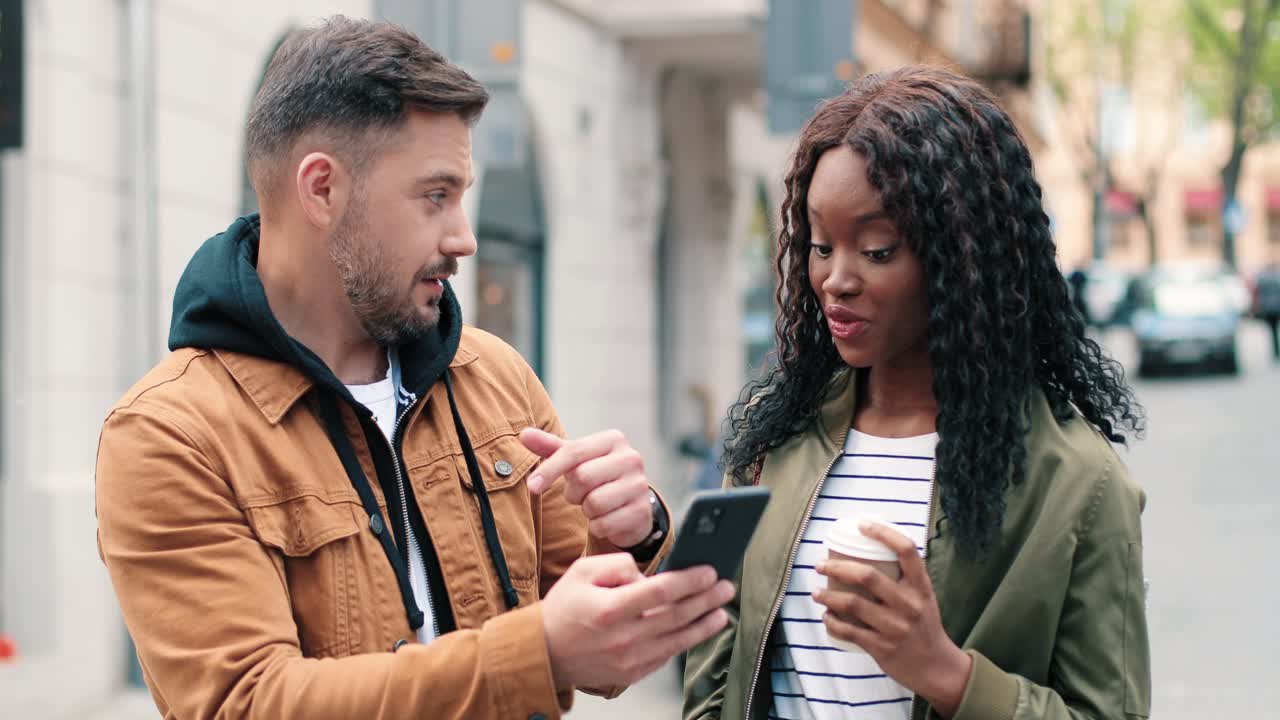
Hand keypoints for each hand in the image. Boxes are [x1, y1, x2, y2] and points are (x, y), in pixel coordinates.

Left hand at [521, 428, 654, 548]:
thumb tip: (524, 434)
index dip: (549, 470)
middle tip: (580, 494)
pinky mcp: (643, 512)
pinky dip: (597, 526)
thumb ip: (550, 447)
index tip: (532, 487)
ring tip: (594, 504)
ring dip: (586, 510)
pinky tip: (605, 518)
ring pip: (594, 503)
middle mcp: (631, 458)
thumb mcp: (574, 460)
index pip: (574, 452)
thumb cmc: (596, 476)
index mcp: (614, 439)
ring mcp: (640, 485)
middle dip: (573, 492)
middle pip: (583, 478)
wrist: (630, 504)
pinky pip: (604, 524)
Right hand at [540, 553, 733, 690]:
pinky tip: (698, 630)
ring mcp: (629, 659)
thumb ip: (618, 564)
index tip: (709, 571)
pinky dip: (685, 641)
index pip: (662, 591)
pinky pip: (666, 656)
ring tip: (722, 611)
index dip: (690, 580)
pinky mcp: (632, 674)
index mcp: (611, 608)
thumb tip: (648, 574)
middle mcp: (624, 637)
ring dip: (705, 624)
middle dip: (706, 599)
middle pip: (677, 615)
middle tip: (726, 587)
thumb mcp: (583, 571)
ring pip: (678, 639)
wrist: (544, 652)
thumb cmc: (563, 609)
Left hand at [812, 521, 971, 718]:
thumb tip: (873, 552)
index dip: (883, 532)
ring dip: (828, 596)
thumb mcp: (924, 598)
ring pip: (853, 603)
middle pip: (868, 576)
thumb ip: (906, 579)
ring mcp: (895, 627)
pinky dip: (832, 622)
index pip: (906, 550)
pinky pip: (849, 631)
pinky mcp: (882, 647)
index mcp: (921, 588)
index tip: (862, 524)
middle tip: (821, 565)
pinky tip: (826, 616)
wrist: (936, 668)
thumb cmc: (924, 627)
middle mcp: (909, 605)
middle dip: (837, 567)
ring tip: (817, 592)